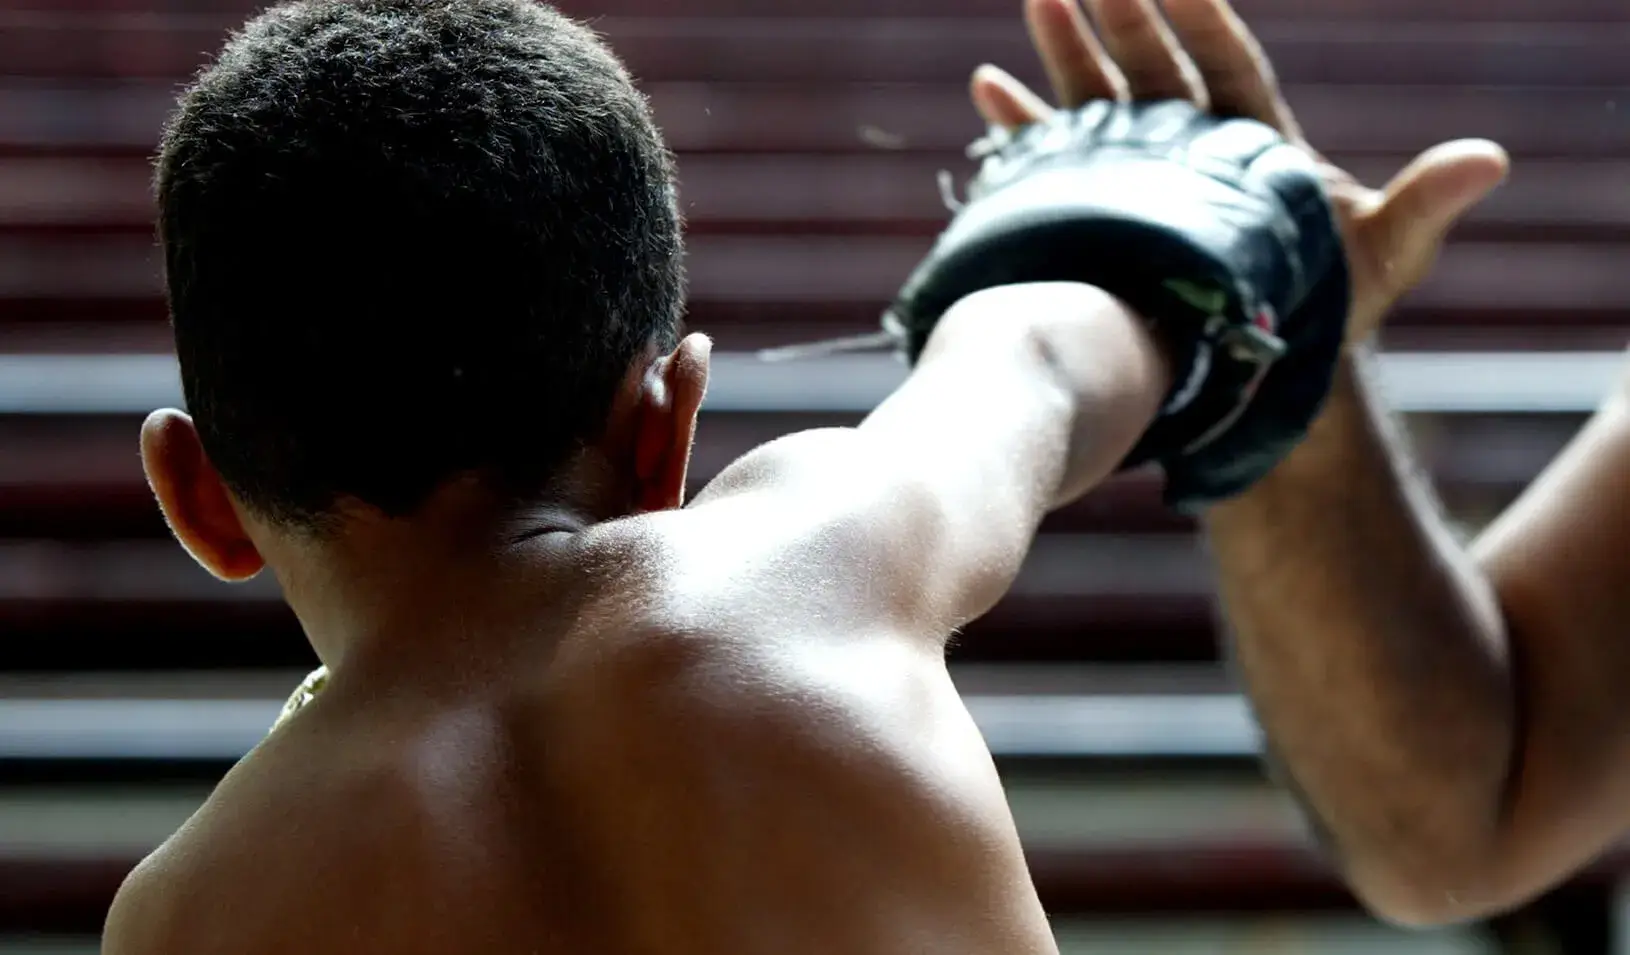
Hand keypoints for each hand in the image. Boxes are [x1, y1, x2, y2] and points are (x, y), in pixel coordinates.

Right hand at [969, 0, 1510, 341]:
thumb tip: (1490, 158)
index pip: (1229, 67)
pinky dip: (1022, 128)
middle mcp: (1194, 148)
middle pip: (1157, 71)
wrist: (1258, 370)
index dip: (1205, 23)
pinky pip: (1052, 162)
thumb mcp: (1383, 258)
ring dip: (1069, 55)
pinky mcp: (1097, 215)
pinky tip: (989, 89)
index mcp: (1256, 141)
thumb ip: (1424, 204)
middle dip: (1127, 22)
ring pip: (1102, 103)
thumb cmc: (1328, 311)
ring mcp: (1141, 179)